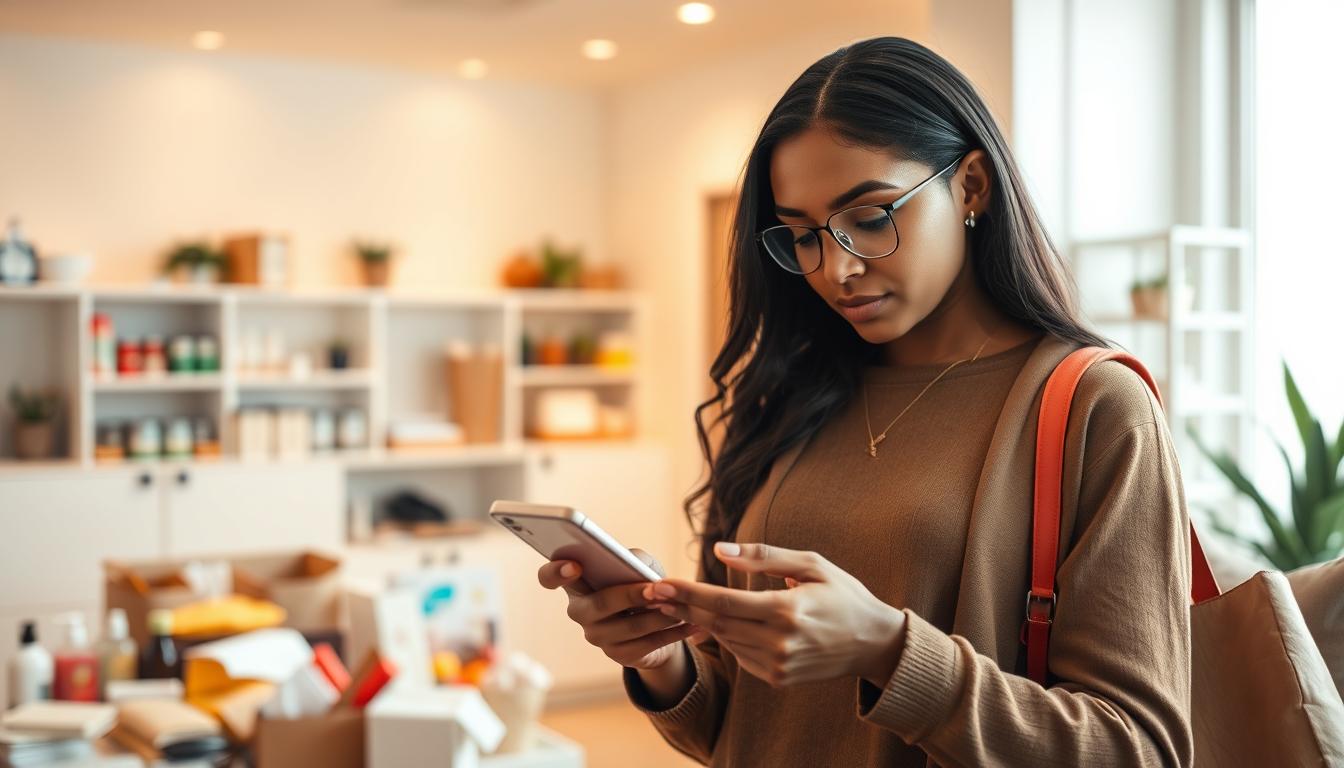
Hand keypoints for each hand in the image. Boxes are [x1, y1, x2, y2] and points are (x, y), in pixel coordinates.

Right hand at [537, 549, 702, 670]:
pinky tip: (694, 624)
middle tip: (655, 589)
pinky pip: (649, 645)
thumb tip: (636, 565)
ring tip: (682, 604)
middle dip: (628, 596)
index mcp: (577, 584)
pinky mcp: (620, 656)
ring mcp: (598, 637)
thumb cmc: (639, 583)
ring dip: (659, 616)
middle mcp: (580, 612)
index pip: (549, 577)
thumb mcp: (637, 566)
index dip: (556, 572)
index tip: (575, 565)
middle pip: (597, 605)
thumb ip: (633, 559)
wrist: (654, 623)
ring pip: (629, 626)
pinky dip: (674, 633)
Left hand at [646, 542, 905, 687]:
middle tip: (653, 592)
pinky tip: (719, 622)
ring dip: (702, 621)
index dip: (687, 594)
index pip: (723, 603)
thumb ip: (763, 556)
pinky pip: (740, 655)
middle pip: (717, 623)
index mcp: (787, 610)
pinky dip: (727, 637)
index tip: (658, 584)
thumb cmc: (843, 595)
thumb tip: (719, 549)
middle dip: (682, 607)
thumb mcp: (811, 563)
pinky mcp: (777, 678)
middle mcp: (780, 642)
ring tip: (678, 604)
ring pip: (725, 640)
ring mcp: (778, 664)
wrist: (873, 643)